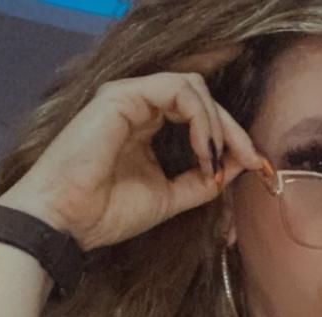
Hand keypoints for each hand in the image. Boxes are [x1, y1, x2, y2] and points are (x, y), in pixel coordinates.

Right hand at [0, 71, 267, 251]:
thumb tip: (241, 165)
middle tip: (252, 160)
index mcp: (149, 127)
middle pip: (203, 99)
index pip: (201, 116)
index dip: (232, 138)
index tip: (255, 166)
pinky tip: (205, 151)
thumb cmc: (107, 212)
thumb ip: (204, 180)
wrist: (66, 223)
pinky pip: (178, 91)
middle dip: (234, 130)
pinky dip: (201, 120)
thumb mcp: (170, 197)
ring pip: (194, 89)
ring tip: (218, 160)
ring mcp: (130, 98)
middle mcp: (140, 107)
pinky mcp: (123, 96)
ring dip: (218, 125)